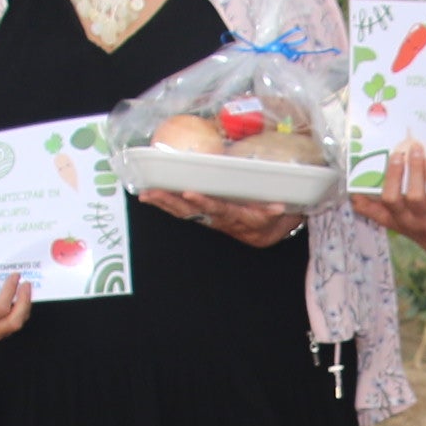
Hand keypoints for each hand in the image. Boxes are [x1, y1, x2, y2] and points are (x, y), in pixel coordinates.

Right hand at [0, 275, 31, 341]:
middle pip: (13, 321)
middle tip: (26, 285)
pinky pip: (14, 324)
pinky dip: (21, 311)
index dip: (10, 291)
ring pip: (17, 324)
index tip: (15, 276)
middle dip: (24, 301)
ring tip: (25, 290)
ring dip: (25, 306)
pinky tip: (21, 299)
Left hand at [141, 187, 309, 249]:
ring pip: (183, 212)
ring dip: (163, 203)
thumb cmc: (269, 217)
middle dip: (172, 201)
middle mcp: (217, 220)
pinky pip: (181, 211)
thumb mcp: (276, 215)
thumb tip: (279, 207)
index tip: (189, 192)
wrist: (263, 233)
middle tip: (154, 191)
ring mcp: (207, 219)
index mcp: (235, 217)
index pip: (217, 208)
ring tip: (146, 194)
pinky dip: (165, 204)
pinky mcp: (201, 217)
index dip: (203, 201)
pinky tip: (150, 196)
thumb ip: (274, 211)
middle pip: (192, 211)